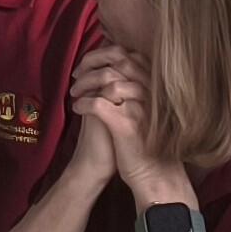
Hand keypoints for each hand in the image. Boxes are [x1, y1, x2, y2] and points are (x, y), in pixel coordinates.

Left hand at [71, 45, 174, 198]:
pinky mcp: (126, 125)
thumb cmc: (145, 142)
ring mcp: (139, 108)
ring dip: (84, 83)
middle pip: (119, 62)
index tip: (88, 66)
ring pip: (107, 80)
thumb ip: (134, 89)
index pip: (129, 56)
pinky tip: (78, 108)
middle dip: (92, 64)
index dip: (104, 56)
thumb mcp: (145, 111)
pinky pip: (99, 104)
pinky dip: (84, 103)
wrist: (154, 175)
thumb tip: (112, 70)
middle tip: (77, 76)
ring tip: (75, 94)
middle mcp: (150, 93)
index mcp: (155, 88)